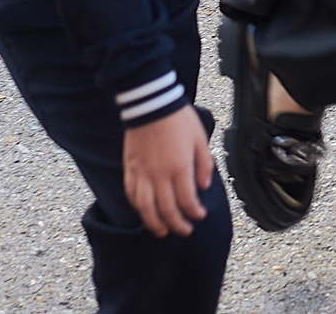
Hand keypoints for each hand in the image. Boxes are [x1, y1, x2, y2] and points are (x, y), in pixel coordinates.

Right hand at [122, 106, 213, 238]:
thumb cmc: (178, 119)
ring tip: (162, 232)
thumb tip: (204, 187)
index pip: (187, 200)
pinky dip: (138, 207)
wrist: (151, 104)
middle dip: (177, 224)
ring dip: (154, 223)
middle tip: (185, 231)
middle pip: (167, 209)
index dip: (194, 212)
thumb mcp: (200, 138)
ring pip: (146, 208)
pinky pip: (132, 194)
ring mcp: (142, 173)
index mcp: (180, 167)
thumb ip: (204, 165)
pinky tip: (144, 212)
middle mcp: (160, 174)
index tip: (200, 216)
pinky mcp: (130, 169)